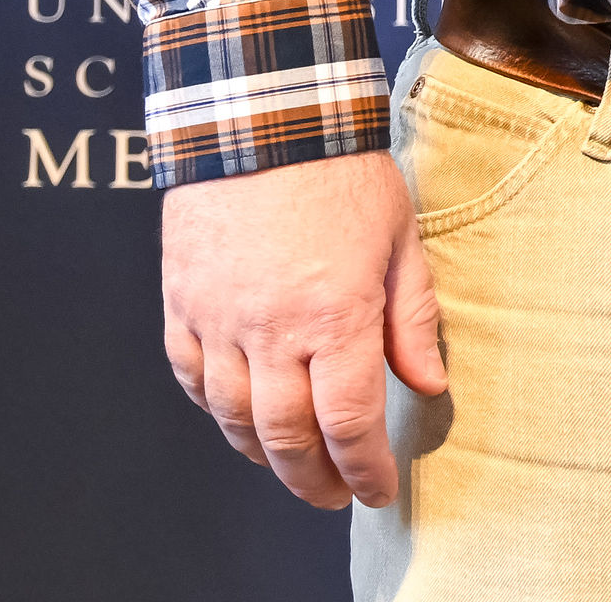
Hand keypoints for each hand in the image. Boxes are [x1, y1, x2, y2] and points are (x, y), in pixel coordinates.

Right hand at [160, 148, 446, 509]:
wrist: (263, 116)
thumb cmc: (342, 170)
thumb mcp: (401, 237)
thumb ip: (413, 316)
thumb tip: (429, 383)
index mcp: (334, 315)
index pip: (350, 420)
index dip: (364, 466)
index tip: (378, 489)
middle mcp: (270, 330)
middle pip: (286, 436)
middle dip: (314, 479)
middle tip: (335, 495)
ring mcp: (218, 321)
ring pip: (233, 418)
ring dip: (265, 455)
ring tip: (294, 466)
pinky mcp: (182, 304)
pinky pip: (190, 378)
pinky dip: (215, 410)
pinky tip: (239, 419)